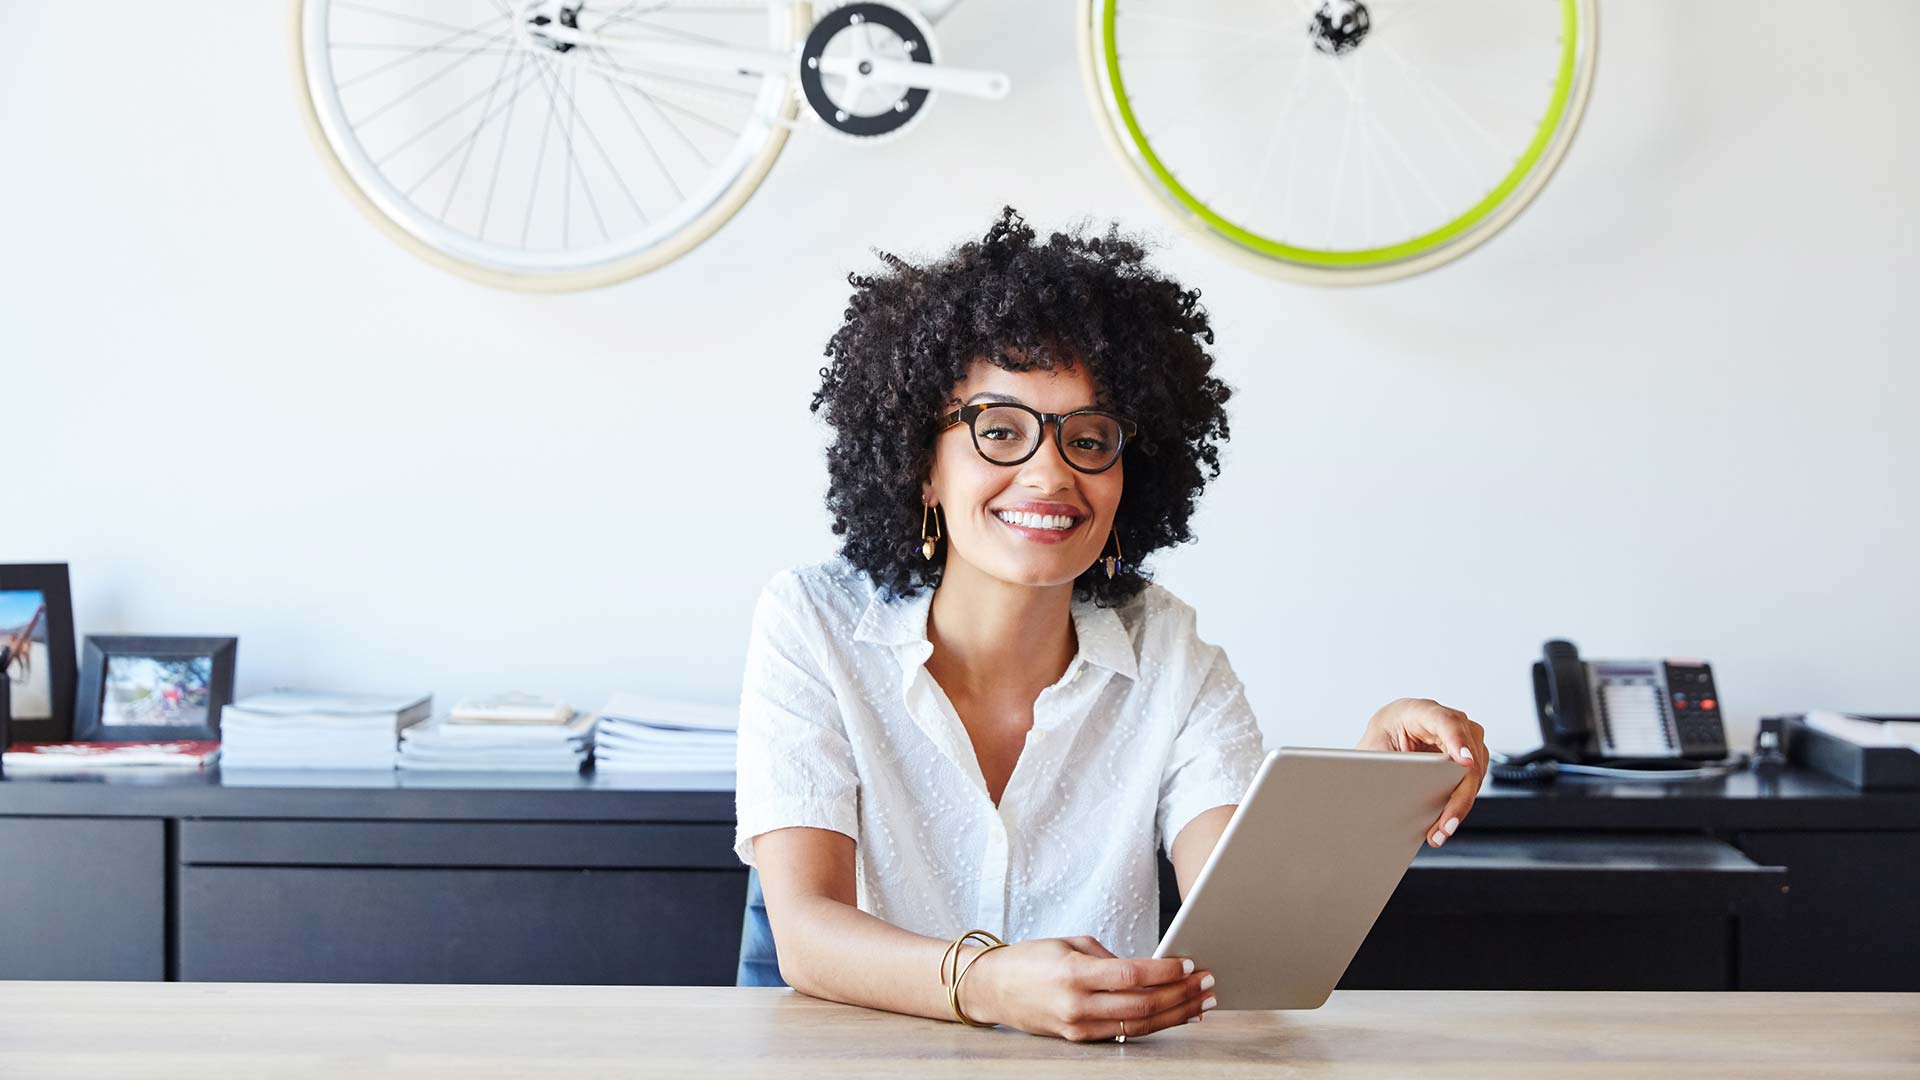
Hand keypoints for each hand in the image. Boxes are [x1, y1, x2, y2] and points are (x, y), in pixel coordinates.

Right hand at [959, 935, 1214, 1041]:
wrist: (993, 989)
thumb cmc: (1031, 959)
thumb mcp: (1070, 944)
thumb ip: (1109, 957)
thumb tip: (1148, 970)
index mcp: (1075, 972)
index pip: (1132, 974)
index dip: (1165, 970)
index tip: (1189, 963)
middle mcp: (1078, 1004)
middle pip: (1143, 1003)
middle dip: (1181, 993)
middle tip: (1208, 983)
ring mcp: (1079, 1026)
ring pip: (1140, 1024)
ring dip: (1176, 1013)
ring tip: (1202, 1002)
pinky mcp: (1080, 1039)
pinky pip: (1125, 1033)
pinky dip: (1154, 1024)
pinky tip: (1175, 1015)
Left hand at [1357, 697, 1488, 847]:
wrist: (1387, 735)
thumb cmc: (1382, 736)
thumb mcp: (1376, 747)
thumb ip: (1389, 763)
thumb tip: (1396, 792)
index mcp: (1421, 710)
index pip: (1447, 722)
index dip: (1457, 742)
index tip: (1463, 763)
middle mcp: (1450, 721)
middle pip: (1469, 757)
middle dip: (1459, 795)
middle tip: (1446, 824)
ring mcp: (1465, 739)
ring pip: (1475, 774)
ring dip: (1460, 806)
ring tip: (1440, 832)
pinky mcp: (1471, 757)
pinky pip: (1472, 783)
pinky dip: (1459, 805)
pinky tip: (1444, 825)